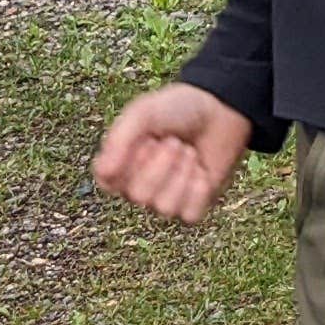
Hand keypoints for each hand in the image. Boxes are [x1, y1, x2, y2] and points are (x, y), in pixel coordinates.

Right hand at [94, 82, 256, 225]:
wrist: (220, 111)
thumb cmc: (177, 110)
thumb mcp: (145, 112)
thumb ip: (121, 138)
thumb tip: (104, 172)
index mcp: (117, 165)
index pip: (109, 179)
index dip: (131, 158)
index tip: (146, 138)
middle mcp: (135, 187)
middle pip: (140, 196)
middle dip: (163, 163)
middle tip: (174, 141)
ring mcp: (162, 200)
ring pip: (165, 207)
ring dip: (182, 172)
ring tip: (188, 151)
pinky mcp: (190, 208)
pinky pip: (189, 214)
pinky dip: (199, 189)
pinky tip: (201, 171)